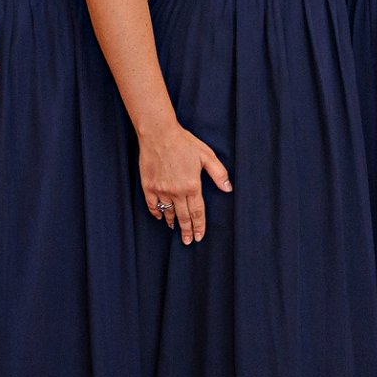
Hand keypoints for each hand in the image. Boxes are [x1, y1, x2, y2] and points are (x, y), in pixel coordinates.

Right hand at [139, 122, 231, 244]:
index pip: (197, 212)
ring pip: (168, 212)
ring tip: (176, 229)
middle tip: (188, 241)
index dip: (199, 226)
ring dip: (173, 222)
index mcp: (192, 186)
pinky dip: (157, 212)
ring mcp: (161, 190)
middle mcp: (176, 191)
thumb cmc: (185, 143)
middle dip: (187, 231)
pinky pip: (152, 205)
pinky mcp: (148, 186)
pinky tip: (160, 216)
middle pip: (183, 217)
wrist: (159, 134)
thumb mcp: (207, 155)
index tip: (199, 237)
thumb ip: (219, 174)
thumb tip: (228, 189)